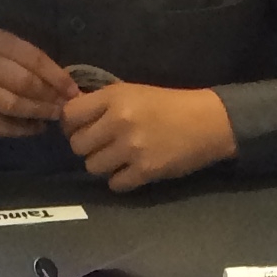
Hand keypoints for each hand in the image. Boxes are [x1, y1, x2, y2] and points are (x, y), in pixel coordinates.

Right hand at [0, 31, 74, 136]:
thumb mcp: (0, 50)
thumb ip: (27, 61)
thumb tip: (64, 83)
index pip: (33, 58)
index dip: (57, 76)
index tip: (73, 90)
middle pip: (25, 82)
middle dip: (50, 97)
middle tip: (65, 107)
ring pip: (14, 105)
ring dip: (38, 113)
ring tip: (53, 116)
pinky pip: (1, 125)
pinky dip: (23, 129)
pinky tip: (36, 127)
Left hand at [61, 81, 234, 191]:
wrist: (207, 122)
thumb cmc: (168, 105)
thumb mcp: (132, 92)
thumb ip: (102, 104)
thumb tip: (69, 117)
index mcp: (114, 97)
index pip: (70, 115)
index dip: (71, 124)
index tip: (81, 128)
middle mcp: (119, 121)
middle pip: (77, 145)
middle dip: (87, 147)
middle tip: (102, 145)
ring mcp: (131, 148)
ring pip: (92, 166)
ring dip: (103, 165)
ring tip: (118, 158)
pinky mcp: (145, 171)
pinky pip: (114, 184)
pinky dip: (120, 180)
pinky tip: (131, 170)